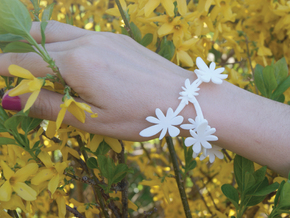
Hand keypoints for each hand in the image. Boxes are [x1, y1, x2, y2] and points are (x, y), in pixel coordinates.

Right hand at [0, 21, 193, 140]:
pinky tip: (71, 63)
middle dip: (17, 54)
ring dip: (40, 45)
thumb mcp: (92, 119)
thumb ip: (49, 106)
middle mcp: (87, 42)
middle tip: (14, 71)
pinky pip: (80, 35)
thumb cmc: (140, 116)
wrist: (183, 99)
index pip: (25, 63)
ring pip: (58, 32)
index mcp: (77, 64)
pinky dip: (64, 45)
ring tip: (38, 66)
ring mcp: (103, 36)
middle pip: (37, 41)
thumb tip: (8, 99)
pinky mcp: (116, 37)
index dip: (3, 69)